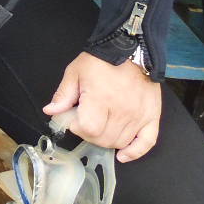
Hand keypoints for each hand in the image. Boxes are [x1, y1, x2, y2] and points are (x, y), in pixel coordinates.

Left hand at [45, 52, 161, 160]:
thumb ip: (63, 95)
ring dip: (107, 140)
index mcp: (101, 99)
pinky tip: (123, 154)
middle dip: (89, 134)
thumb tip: (51, 112)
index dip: (77, 127)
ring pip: (121, 141)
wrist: (131, 48)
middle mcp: (122, 111)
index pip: (89, 129)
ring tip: (101, 126)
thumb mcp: (75, 73)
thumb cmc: (100, 61)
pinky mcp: (152, 117)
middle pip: (104, 139)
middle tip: (86, 121)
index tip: (74, 118)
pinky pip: (146, 142)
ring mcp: (139, 115)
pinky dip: (134, 151)